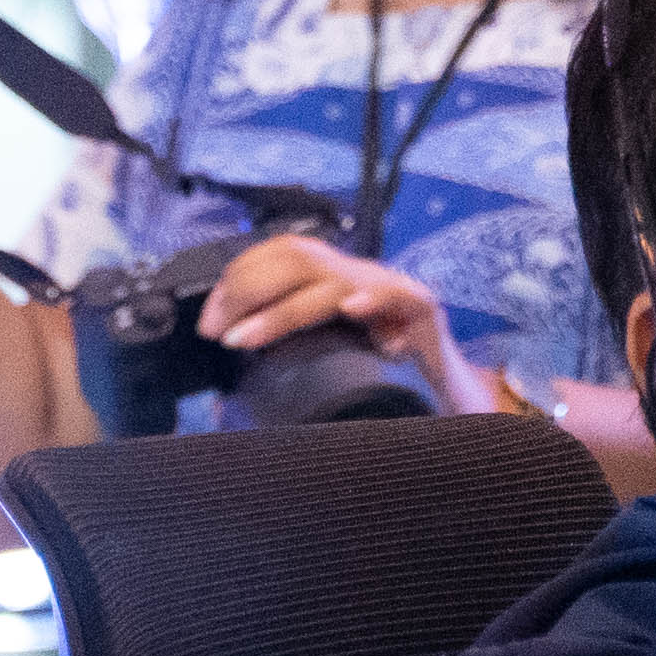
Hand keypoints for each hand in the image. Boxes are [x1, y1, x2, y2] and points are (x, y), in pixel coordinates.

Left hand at [195, 237, 471, 407]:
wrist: (446, 400)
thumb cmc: (379, 378)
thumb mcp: (323, 359)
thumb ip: (285, 352)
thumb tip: (226, 363)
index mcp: (331, 281)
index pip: (279, 256)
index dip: (239, 280)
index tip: (209, 320)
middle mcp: (359, 276)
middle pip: (298, 259)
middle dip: (248, 292)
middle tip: (217, 331)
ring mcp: (391, 289)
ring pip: (334, 284)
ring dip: (284, 311)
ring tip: (246, 338)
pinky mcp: (424, 310)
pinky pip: (400, 297)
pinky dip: (374, 300)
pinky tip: (352, 310)